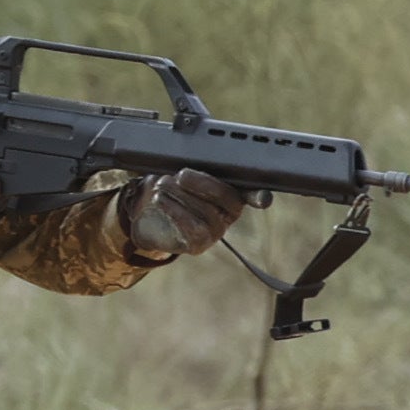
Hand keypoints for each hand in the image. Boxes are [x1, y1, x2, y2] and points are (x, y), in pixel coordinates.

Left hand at [119, 169, 248, 259]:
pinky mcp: (199, 244)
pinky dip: (174, 210)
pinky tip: (160, 200)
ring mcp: (216, 231)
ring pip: (207, 211)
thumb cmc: (169, 192)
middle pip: (226, 196)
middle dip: (202, 182)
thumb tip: (190, 165)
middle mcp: (228, 214)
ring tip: (162, 185)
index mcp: (231, 194)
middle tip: (181, 175)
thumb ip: (193, 168)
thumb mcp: (181, 175)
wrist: (146, 219)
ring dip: (181, 195)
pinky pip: (192, 228)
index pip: (252, 194)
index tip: (263, 198)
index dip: (259, 196)